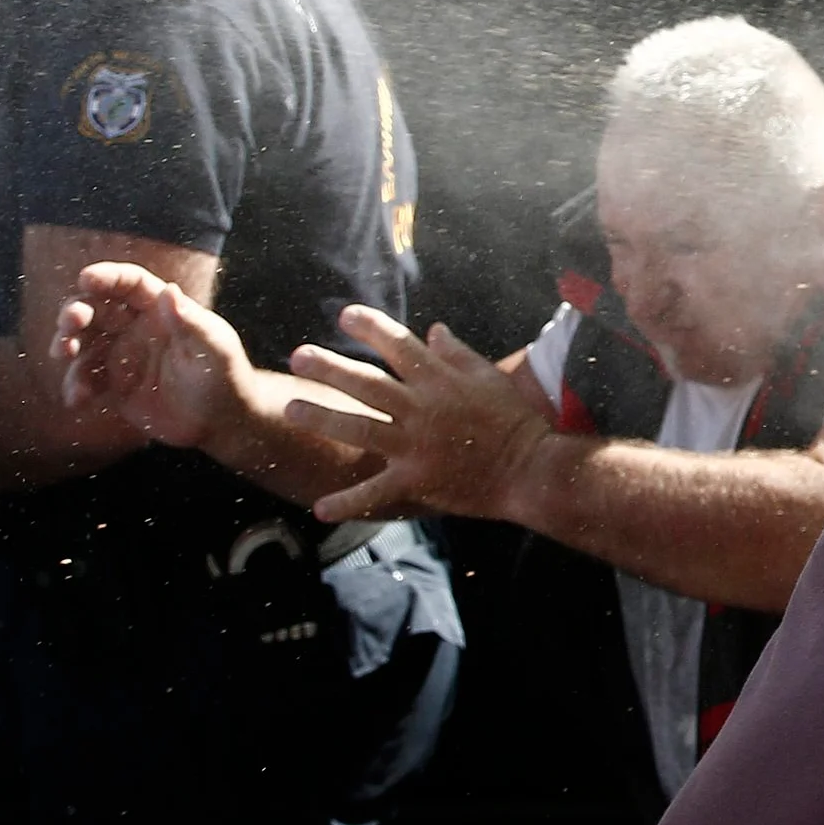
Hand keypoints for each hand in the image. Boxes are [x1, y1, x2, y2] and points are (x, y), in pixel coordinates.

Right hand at [52, 261, 255, 450]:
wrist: (220, 420)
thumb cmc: (224, 376)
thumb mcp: (214, 348)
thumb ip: (191, 322)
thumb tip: (170, 290)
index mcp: (160, 309)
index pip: (130, 284)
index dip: (108, 277)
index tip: (86, 279)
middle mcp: (135, 327)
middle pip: (96, 309)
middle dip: (76, 311)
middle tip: (70, 323)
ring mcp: (121, 355)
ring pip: (83, 342)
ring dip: (67, 344)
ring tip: (63, 354)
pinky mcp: (113, 384)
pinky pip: (86, 379)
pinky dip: (76, 386)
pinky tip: (76, 399)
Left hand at [282, 304, 554, 522]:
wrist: (532, 470)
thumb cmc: (514, 420)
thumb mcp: (490, 378)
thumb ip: (457, 353)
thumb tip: (432, 329)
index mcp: (440, 381)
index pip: (398, 345)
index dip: (370, 327)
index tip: (344, 316)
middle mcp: (422, 409)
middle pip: (367, 384)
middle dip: (329, 368)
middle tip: (297, 356)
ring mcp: (416, 446)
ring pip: (360, 428)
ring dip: (323, 418)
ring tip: (291, 408)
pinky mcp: (416, 480)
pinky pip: (376, 492)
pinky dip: (347, 503)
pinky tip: (319, 508)